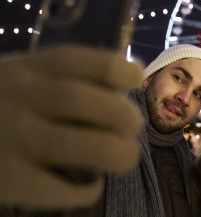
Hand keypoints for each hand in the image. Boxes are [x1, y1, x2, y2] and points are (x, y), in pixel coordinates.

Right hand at [0, 44, 143, 208]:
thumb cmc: (3, 104)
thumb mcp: (27, 77)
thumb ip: (70, 76)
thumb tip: (133, 73)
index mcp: (26, 69)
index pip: (76, 59)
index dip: (116, 68)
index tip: (137, 79)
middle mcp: (16, 98)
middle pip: (80, 100)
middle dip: (121, 114)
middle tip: (134, 126)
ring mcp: (9, 139)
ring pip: (76, 145)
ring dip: (115, 152)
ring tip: (126, 156)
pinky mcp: (5, 180)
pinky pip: (55, 190)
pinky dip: (84, 191)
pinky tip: (93, 186)